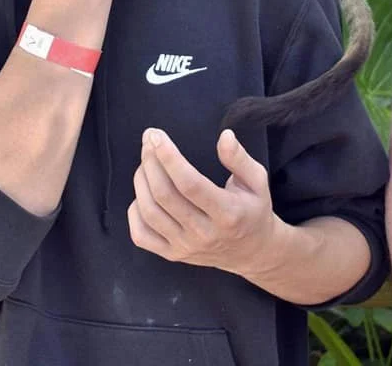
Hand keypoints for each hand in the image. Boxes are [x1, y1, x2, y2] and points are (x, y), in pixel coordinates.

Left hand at [128, 128, 279, 277]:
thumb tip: (225, 136)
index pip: (190, 184)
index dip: (169, 157)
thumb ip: (239, 158)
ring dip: (141, 180)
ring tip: (146, 160)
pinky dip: (134, 210)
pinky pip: (141, 235)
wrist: (252, 252)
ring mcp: (186, 247)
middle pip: (164, 195)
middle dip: (150, 161)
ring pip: (150, 212)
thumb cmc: (252, 210)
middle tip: (149, 139)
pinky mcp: (172, 255)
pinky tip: (142, 191)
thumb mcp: (257, 182)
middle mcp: (204, 234)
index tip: (157, 136)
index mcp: (227, 214)